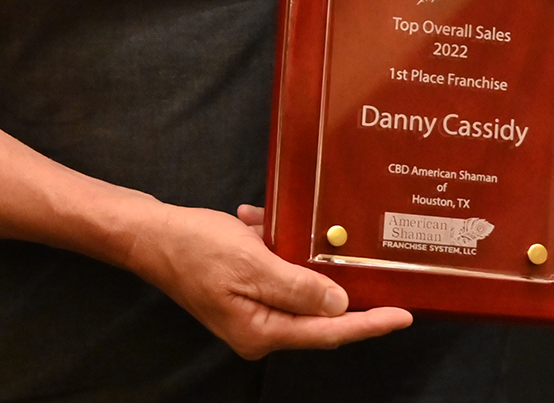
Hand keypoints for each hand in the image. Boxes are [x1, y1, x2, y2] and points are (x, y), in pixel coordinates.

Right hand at [126, 202, 410, 359]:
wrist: (150, 235)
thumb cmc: (195, 248)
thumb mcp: (253, 265)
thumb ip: (298, 286)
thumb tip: (339, 304)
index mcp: (262, 330)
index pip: (329, 331)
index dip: (370, 323)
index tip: (403, 315)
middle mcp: (259, 327)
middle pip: (318, 313)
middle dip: (342, 286)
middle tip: (382, 271)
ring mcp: (250, 309)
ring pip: (298, 284)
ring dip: (303, 255)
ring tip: (303, 228)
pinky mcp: (243, 289)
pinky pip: (276, 269)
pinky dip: (277, 244)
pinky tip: (267, 220)